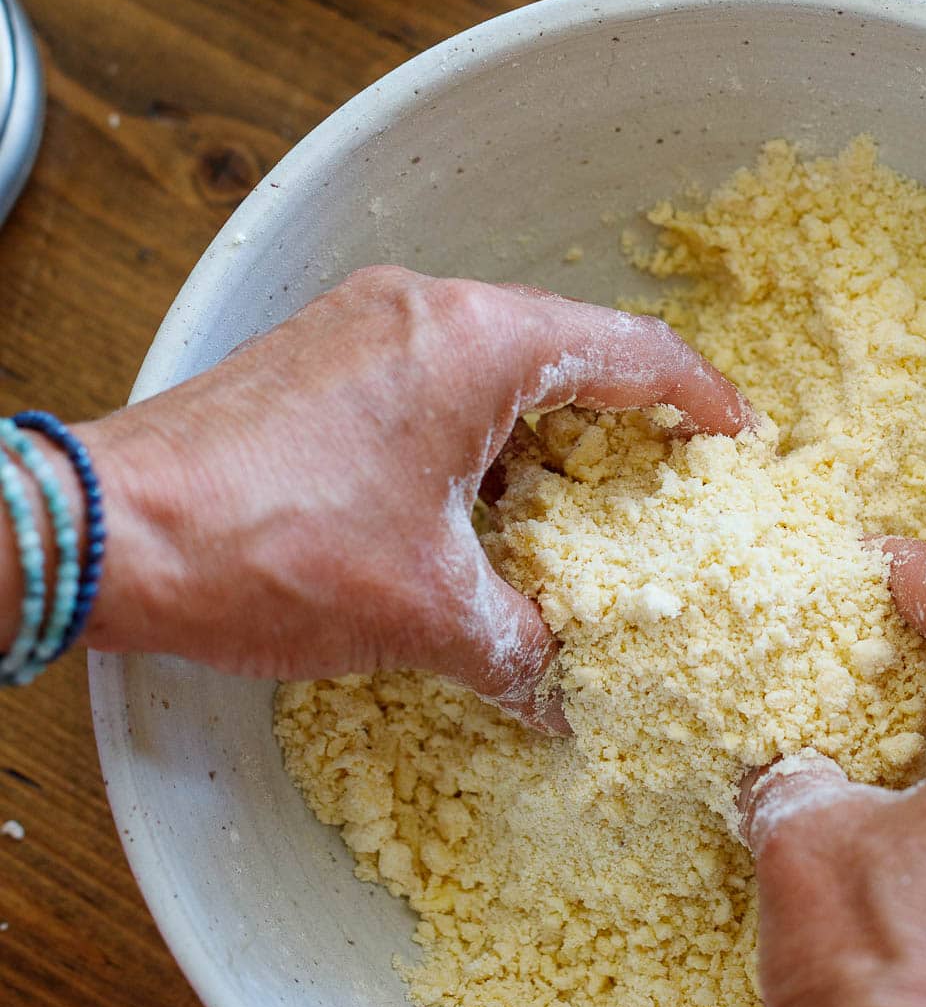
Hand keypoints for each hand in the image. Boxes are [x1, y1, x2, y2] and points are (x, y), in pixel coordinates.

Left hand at [52, 267, 748, 722]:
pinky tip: (473, 507)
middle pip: (562, 346)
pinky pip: (427, 376)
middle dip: (622, 417)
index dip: (698, 397)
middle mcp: (423, 309)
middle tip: (667, 480)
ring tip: (575, 507)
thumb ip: (517, 648)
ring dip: (538, 428)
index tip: (738, 438)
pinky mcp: (314, 356)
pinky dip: (471, 432)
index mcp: (475, 342)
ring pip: (489, 361)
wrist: (105, 530)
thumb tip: (560, 697)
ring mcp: (360, 324)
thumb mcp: (422, 611)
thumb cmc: (268, 549)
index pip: (628, 351)